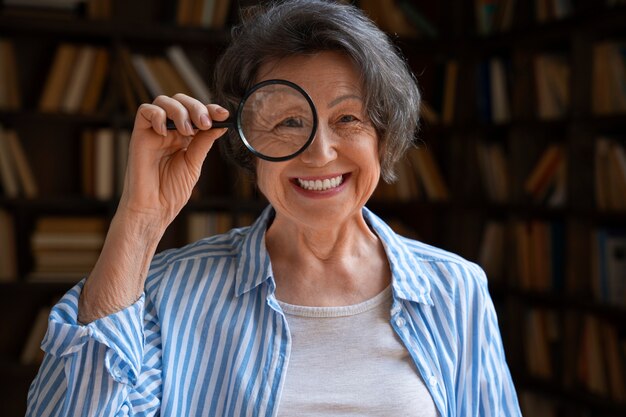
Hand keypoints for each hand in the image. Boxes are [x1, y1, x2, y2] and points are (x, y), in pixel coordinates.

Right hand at [119, 94, 228, 229]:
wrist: (154, 208)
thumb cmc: (172, 191)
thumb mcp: (194, 163)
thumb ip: (203, 142)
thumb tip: (220, 123)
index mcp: (186, 137)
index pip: (197, 113)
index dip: (210, 109)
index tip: (224, 113)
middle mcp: (170, 130)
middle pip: (181, 101)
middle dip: (196, 107)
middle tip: (204, 123)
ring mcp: (154, 131)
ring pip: (164, 101)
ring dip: (179, 111)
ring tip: (187, 130)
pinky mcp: (139, 134)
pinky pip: (144, 111)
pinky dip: (157, 115)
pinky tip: (165, 132)